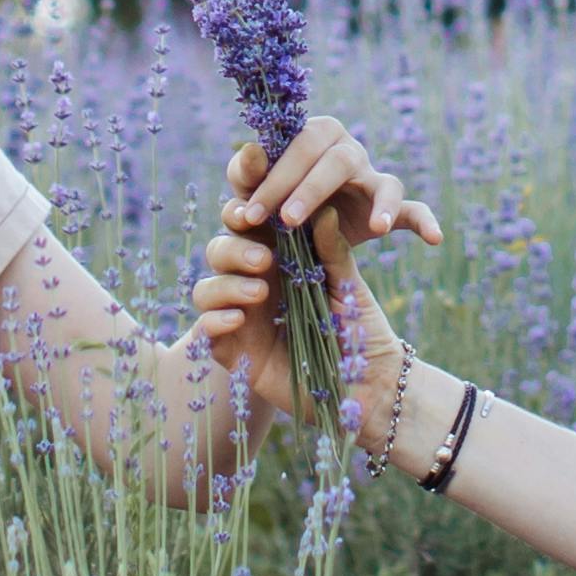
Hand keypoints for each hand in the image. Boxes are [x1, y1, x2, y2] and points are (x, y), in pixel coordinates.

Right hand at [190, 122, 438, 456]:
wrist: (369, 388)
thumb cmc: (362, 331)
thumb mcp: (349, 286)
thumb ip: (331, 251)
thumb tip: (322, 210)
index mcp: (281, 257)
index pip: (251, 222)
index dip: (243, 201)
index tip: (248, 187)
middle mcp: (255, 281)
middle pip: (220, 248)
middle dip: (235, 247)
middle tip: (265, 259)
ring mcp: (242, 315)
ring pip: (207, 285)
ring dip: (227, 283)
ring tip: (260, 292)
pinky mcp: (235, 351)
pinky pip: (207, 328)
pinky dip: (216, 318)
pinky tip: (241, 318)